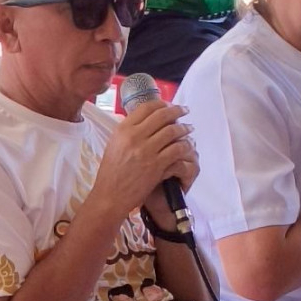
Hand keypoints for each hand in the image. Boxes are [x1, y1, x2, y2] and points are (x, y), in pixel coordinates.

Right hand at [95, 100, 197, 220]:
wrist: (110, 196)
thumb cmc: (111, 173)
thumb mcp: (114, 145)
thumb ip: (128, 132)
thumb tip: (145, 121)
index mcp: (122, 130)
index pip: (146, 107)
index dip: (161, 103)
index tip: (170, 105)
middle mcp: (134, 137)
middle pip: (162, 115)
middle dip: (177, 111)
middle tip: (185, 111)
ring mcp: (146, 151)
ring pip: (172, 131)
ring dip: (184, 128)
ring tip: (189, 128)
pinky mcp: (157, 165)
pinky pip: (176, 149)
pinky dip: (185, 144)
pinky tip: (187, 145)